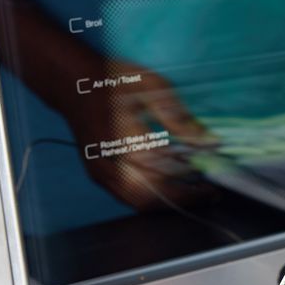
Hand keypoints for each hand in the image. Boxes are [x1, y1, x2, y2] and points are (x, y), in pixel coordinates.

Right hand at [58, 61, 218, 210]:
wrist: (72, 83)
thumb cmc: (112, 81)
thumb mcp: (152, 88)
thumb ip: (180, 118)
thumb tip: (209, 142)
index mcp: (126, 142)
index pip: (167, 177)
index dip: (192, 186)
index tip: (213, 186)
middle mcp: (111, 165)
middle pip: (153, 199)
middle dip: (183, 199)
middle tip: (206, 193)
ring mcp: (101, 173)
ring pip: (139, 203)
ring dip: (167, 200)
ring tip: (192, 188)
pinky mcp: (98, 175)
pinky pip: (128, 196)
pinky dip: (152, 195)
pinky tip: (169, 182)